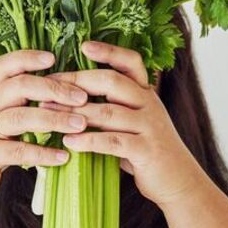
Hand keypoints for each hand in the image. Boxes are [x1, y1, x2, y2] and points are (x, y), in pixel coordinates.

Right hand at [0, 49, 88, 204]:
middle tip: (81, 97)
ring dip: (54, 119)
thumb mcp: (6, 117)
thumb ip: (27, 102)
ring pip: (19, 117)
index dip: (27, 58)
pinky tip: (63, 156)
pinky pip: (17, 151)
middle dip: (53, 89)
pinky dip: (43, 153)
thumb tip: (67, 90)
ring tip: (79, 125)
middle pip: (18, 86)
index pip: (6, 65)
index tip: (53, 58)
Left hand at [43, 41, 209, 207]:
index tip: (83, 46)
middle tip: (48, 87)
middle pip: (112, 82)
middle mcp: (150, 104)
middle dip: (77, 82)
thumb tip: (71, 102)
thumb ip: (113, 110)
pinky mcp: (147, 150)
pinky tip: (69, 143)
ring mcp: (150, 126)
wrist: (180, 182)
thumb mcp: (135, 124)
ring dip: (74, 112)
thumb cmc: (148, 152)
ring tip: (47, 114)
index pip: (130, 63)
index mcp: (146, 94)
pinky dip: (89, 140)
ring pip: (108, 112)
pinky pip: (114, 141)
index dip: (109, 52)